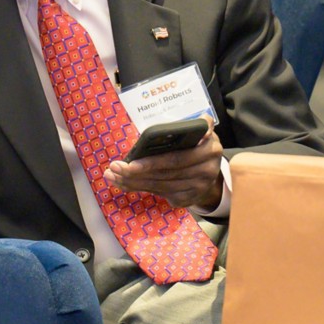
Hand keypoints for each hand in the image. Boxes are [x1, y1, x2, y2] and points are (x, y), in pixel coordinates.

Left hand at [104, 118, 223, 210]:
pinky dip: (140, 188)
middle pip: (165, 174)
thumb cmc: (195, 142)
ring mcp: (200, 187)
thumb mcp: (198, 129)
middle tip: (114, 168)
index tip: (130, 162)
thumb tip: (197, 124)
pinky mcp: (190, 198)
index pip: (176, 159)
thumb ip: (194, 124)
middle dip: (136, 172)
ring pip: (161, 186)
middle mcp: (208, 170)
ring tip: (112, 175)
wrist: (209, 169)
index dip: (152, 162)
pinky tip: (123, 183)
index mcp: (210, 148)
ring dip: (133, 181)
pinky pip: (161, 194)